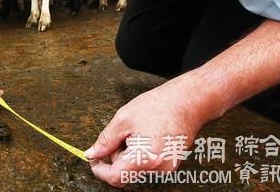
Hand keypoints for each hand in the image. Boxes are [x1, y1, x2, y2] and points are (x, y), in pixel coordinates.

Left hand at [84, 76, 211, 187]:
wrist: (187, 101)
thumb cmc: (158, 107)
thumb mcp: (123, 120)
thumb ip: (105, 141)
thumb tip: (92, 154)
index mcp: (145, 159)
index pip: (115, 177)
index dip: (100, 169)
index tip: (94, 159)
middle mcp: (158, 169)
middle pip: (124, 173)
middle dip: (116, 156)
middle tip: (121, 134)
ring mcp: (166, 168)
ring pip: (134, 169)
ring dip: (128, 155)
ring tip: (136, 133)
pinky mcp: (170, 164)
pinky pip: (146, 164)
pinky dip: (139, 154)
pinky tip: (145, 136)